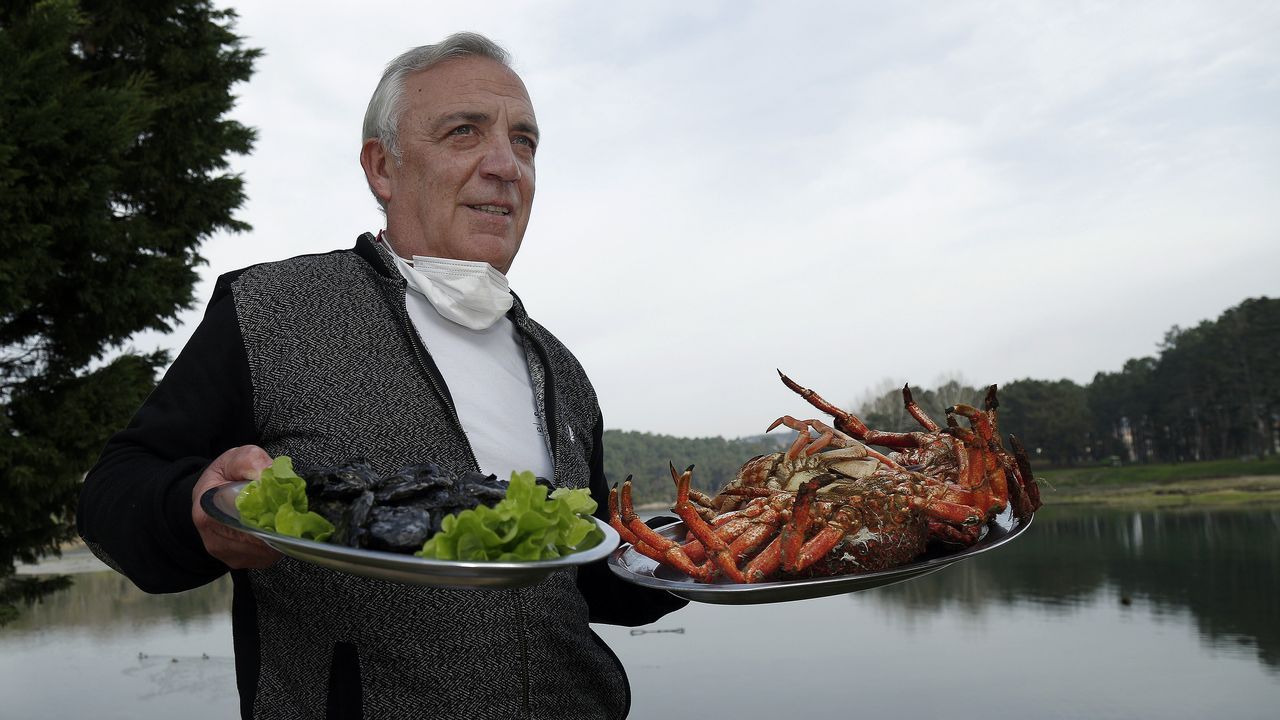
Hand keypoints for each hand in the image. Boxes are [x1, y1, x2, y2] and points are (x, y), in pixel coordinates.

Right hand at [192, 445, 281, 568]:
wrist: (212, 493)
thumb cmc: (223, 476)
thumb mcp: (234, 459)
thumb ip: (250, 461)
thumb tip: (268, 474)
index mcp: (207, 515)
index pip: (242, 525)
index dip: (267, 517)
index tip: (283, 506)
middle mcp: (215, 541)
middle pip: (257, 542)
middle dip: (278, 527)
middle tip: (292, 511)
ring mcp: (227, 555)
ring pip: (264, 553)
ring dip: (279, 537)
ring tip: (285, 518)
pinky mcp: (240, 562)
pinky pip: (265, 558)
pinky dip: (276, 544)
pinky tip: (278, 528)